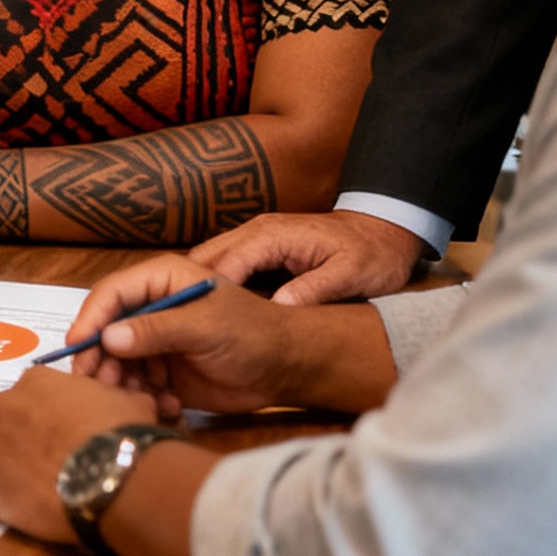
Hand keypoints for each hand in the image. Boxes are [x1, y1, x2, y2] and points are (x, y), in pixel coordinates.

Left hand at [0, 367, 154, 543]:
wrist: (111, 477)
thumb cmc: (122, 436)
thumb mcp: (126, 401)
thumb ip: (107, 397)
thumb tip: (119, 403)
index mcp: (35, 381)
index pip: (32, 396)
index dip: (48, 418)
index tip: (63, 436)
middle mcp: (3, 406)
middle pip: (6, 422)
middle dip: (23, 440)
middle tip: (50, 462)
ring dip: (6, 467)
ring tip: (35, 488)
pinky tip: (19, 506)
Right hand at [62, 253, 397, 420]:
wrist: (288, 368)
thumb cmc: (253, 333)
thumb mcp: (205, 327)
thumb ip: (157, 330)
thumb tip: (108, 338)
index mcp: (161, 280)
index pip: (111, 293)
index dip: (90, 318)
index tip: (78, 347)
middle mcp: (153, 308)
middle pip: (107, 329)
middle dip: (103, 358)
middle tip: (101, 384)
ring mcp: (157, 341)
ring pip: (118, 361)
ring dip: (123, 383)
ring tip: (143, 400)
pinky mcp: (165, 370)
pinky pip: (138, 385)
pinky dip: (145, 398)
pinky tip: (168, 407)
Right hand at [191, 209, 427, 305]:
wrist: (384, 229)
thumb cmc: (371, 254)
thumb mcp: (351, 273)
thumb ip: (315, 288)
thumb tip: (279, 308)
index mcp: (272, 235)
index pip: (225, 264)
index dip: (204, 294)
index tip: (188, 323)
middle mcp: (255, 231)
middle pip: (204, 259)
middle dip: (185, 290)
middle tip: (172, 326)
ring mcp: (254, 237)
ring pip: (208, 262)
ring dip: (193, 289)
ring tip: (181, 324)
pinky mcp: (259, 248)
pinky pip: (224, 266)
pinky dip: (209, 287)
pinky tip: (206, 313)